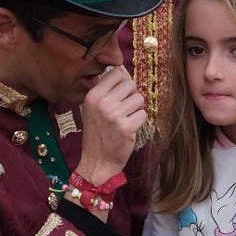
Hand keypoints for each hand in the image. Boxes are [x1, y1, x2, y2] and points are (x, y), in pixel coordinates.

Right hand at [76, 65, 146, 183]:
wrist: (97, 161)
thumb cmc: (98, 133)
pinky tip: (129, 129)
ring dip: (136, 109)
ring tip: (125, 119)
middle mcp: (102, 103)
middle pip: (131, 84)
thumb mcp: (92, 109)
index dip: (122, 84)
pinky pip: (143, 114)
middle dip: (131, 96)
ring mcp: (114, 115)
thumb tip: (124, 73)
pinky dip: (139, 121)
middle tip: (122, 110)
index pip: (117, 73)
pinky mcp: (126, 128)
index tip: (118, 96)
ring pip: (139, 99)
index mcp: (92, 96)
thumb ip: (105, 91)